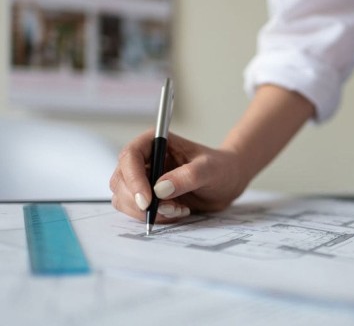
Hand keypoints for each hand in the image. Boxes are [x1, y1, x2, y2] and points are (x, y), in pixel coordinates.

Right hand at [110, 130, 249, 222]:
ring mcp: (143, 178)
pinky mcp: (147, 196)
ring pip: (124, 198)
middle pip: (120, 180)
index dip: (133, 179)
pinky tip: (177, 212)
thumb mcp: (210, 170)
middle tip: (170, 209)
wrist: (228, 182)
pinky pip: (135, 211)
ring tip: (179, 210)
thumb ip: (188, 176)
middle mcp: (145, 159)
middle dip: (140, 201)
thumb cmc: (221, 169)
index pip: (130, 156)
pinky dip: (154, 217)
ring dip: (148, 212)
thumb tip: (160, 189)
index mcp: (156, 141)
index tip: (148, 201)